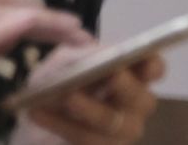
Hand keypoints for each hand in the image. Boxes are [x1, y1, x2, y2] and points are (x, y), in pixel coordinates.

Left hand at [12, 45, 163, 143]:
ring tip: (68, 97)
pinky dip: (60, 124)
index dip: (152, 65)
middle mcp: (133, 106)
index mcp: (130, 76)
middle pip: (140, 99)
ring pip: (113, 123)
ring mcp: (120, 132)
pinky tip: (37, 112)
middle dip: (126, 86)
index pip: (152, 69)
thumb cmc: (58, 79)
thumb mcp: (63, 60)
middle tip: (112, 75)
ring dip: (91, 109)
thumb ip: (82, 54)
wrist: (34, 111)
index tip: (144, 59)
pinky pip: (86, 139)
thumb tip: (99, 51)